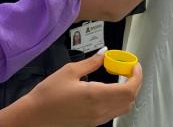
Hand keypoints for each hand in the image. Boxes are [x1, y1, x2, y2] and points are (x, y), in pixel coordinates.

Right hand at [17, 50, 142, 126]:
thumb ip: (91, 62)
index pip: (129, 89)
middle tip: (128, 69)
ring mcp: (97, 120)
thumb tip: (104, 53)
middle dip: (134, 83)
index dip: (137, 77)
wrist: (35, 115)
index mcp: (96, 95)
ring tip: (119, 78)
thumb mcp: (70, 71)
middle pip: (130, 100)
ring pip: (123, 108)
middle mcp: (100, 110)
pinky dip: (117, 101)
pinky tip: (108, 90)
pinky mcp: (92, 124)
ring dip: (127, 93)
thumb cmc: (49, 93)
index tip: (134, 65)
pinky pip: (113, 113)